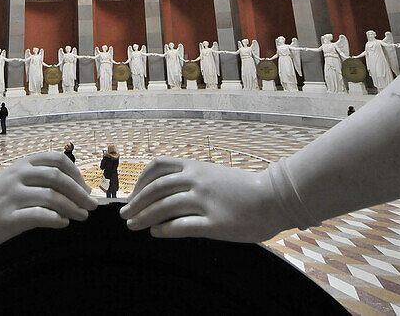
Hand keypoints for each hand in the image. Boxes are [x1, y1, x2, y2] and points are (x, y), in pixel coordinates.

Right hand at [0, 152, 95, 250]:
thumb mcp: (14, 178)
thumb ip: (37, 176)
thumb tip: (73, 186)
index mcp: (22, 164)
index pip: (58, 160)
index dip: (77, 174)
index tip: (86, 189)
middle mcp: (18, 176)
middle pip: (58, 178)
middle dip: (80, 192)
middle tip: (92, 205)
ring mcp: (12, 196)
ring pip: (52, 197)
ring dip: (73, 207)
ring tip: (83, 216)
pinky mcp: (8, 218)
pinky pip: (39, 216)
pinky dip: (56, 219)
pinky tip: (63, 223)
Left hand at [120, 157, 289, 241]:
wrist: (275, 197)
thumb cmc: (245, 188)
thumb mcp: (214, 175)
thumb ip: (191, 180)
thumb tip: (164, 192)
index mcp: (196, 167)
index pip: (157, 167)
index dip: (140, 181)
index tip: (132, 195)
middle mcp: (197, 180)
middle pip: (155, 189)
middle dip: (135, 203)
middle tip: (124, 215)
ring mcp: (205, 201)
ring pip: (164, 207)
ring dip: (144, 217)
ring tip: (133, 226)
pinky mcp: (215, 223)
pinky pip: (182, 226)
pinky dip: (164, 230)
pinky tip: (156, 234)